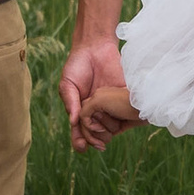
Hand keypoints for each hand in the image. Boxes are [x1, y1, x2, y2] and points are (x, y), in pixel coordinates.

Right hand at [60, 36, 141, 151]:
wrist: (95, 47)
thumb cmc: (78, 66)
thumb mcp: (67, 84)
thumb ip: (71, 102)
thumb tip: (74, 122)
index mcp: (80, 111)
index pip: (79, 132)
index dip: (80, 141)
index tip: (83, 146)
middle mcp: (96, 112)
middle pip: (95, 134)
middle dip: (94, 140)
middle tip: (97, 139)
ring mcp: (110, 107)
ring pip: (110, 129)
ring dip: (108, 134)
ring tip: (106, 135)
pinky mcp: (123, 99)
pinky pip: (125, 114)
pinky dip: (125, 122)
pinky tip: (122, 127)